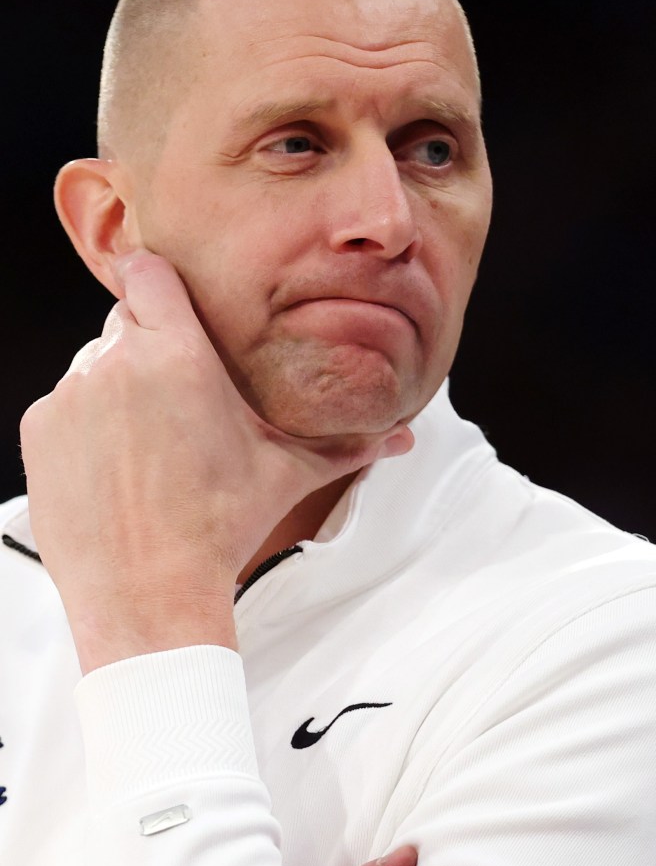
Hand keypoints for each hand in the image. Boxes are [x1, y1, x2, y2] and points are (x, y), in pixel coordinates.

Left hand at [20, 250, 413, 671]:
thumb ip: (347, 443)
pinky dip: (83, 426)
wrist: (148, 594)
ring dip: (117, 388)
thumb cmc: (223, 528)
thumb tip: (406, 436)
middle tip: (177, 398)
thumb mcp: (287, 475)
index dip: (163, 286)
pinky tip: (115, 468)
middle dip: (149, 346)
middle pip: (126, 321)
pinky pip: (64, 405)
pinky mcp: (40, 430)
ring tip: (147, 444)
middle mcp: (116, 362)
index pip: (149, 271)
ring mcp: (71, 395)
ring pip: (94, 364)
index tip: (178, 310)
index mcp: (177, 354)